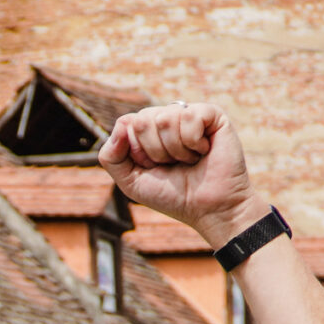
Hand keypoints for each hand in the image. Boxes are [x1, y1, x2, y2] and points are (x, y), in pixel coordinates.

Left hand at [97, 103, 265, 248]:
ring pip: (164, 119)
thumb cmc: (173, 196)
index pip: (126, 123)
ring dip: (176, 150)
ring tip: (191, 160)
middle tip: (174, 165)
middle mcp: (167, 118)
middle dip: (155, 151)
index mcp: (148, 130)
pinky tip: (204, 151)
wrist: (210, 209)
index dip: (138, 152)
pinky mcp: (212, 115)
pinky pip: (189, 116)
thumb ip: (111, 156)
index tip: (154, 168)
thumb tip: (121, 124)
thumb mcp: (131, 182)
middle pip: (142, 120)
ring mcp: (189, 114)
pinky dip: (193, 142)